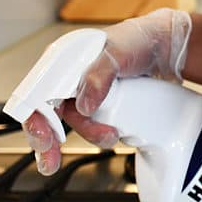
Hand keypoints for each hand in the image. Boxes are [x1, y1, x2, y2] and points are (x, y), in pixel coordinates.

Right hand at [22, 8, 191, 174]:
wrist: (165, 47)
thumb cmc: (138, 40)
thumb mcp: (117, 53)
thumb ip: (98, 76)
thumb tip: (84, 105)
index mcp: (63, 62)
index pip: (37, 94)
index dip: (36, 119)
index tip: (45, 139)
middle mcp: (70, 78)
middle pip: (49, 114)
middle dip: (50, 141)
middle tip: (52, 161)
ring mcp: (86, 92)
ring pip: (76, 122)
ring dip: (90, 134)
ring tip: (111, 135)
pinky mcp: (102, 103)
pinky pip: (93, 123)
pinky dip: (99, 133)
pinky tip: (111, 134)